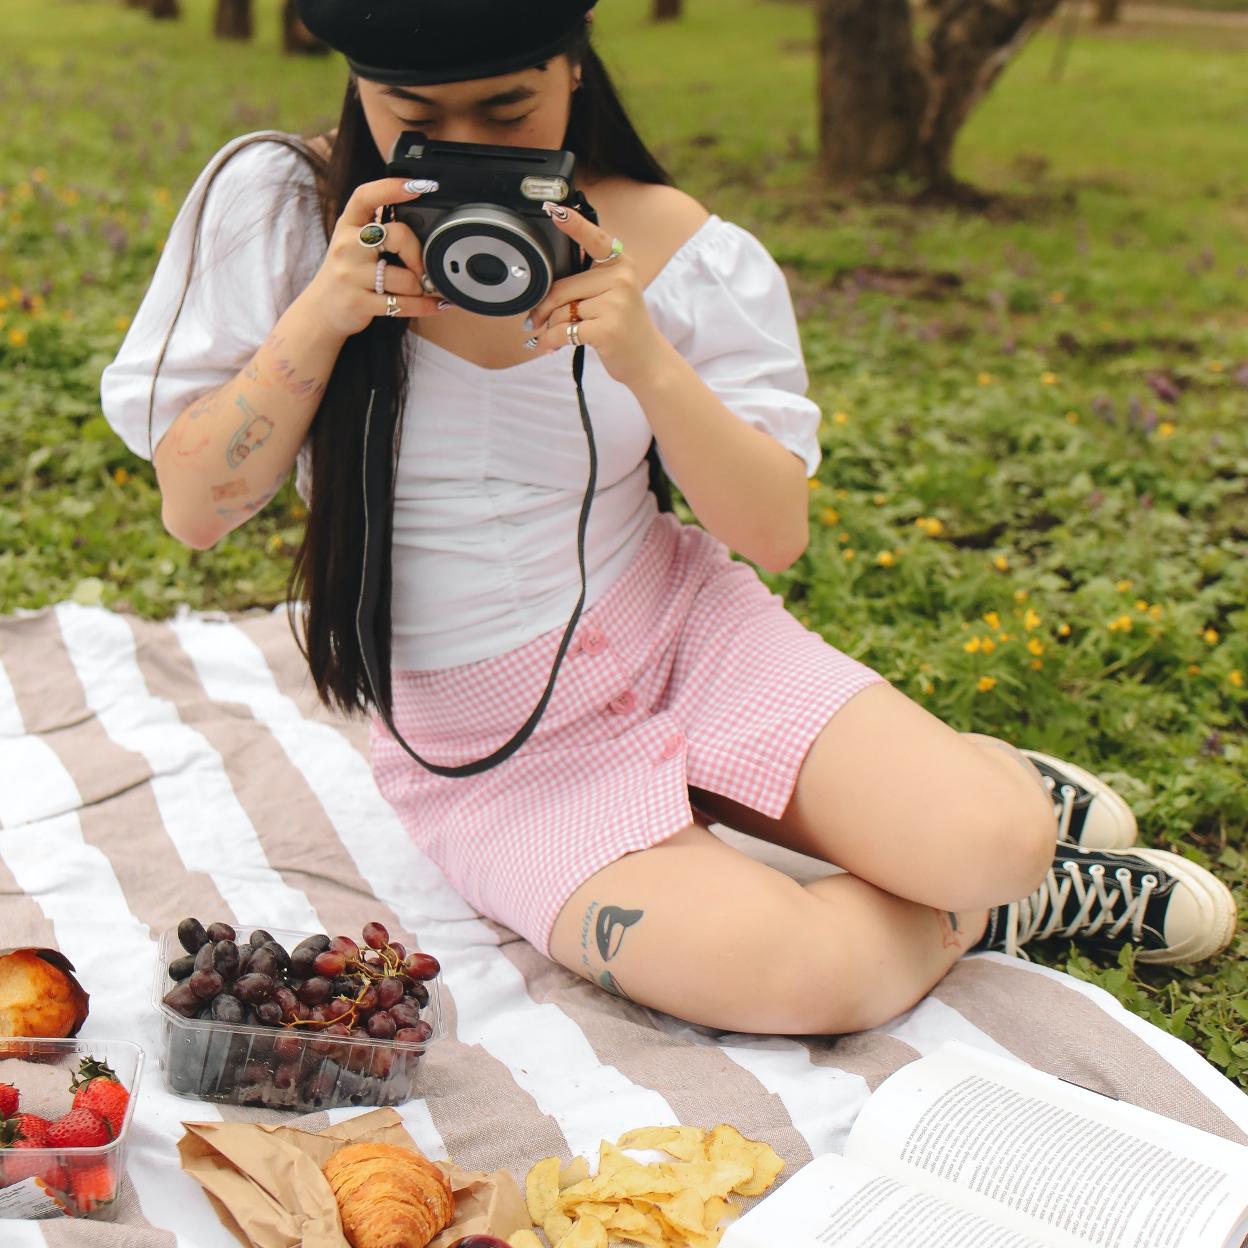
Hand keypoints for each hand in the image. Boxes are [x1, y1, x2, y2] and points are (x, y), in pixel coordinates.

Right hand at [299, 177, 446, 340]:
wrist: (321, 309)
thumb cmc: (348, 272)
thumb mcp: (353, 243)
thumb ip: (379, 230)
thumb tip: (423, 222)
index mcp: (348, 225)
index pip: (365, 196)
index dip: (392, 188)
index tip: (419, 185)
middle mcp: (347, 246)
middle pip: (397, 236)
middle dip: (418, 254)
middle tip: (421, 268)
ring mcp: (351, 275)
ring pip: (405, 278)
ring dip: (420, 288)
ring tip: (420, 290)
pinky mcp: (358, 303)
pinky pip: (403, 304)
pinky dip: (425, 306)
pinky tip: (436, 304)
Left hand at [525, 202, 667, 389]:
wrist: (647, 360)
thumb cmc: (623, 326)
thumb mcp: (613, 294)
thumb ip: (587, 282)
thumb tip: (543, 288)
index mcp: (621, 264)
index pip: (594, 239)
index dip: (573, 224)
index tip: (555, 210)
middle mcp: (621, 279)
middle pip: (563, 287)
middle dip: (543, 307)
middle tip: (533, 319)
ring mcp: (615, 304)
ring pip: (562, 311)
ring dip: (549, 327)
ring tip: (550, 336)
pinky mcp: (607, 329)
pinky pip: (564, 331)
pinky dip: (551, 340)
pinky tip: (548, 346)